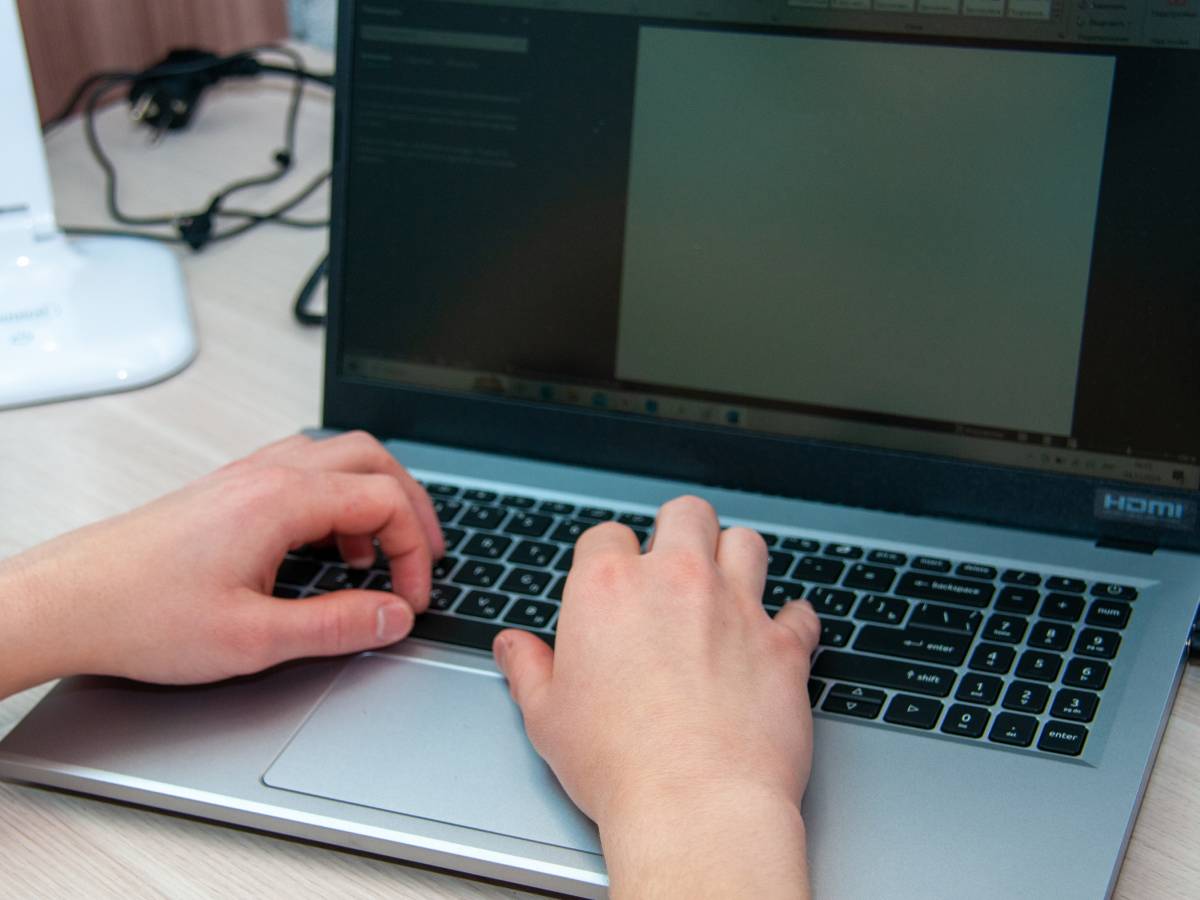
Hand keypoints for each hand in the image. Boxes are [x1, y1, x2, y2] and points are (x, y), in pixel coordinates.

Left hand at [0, 432, 442, 695]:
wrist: (67, 601)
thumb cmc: (141, 613)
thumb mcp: (254, 638)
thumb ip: (337, 625)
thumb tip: (394, 616)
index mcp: (281, 499)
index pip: (386, 500)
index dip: (414, 550)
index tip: (410, 597)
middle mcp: (267, 474)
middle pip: (371, 457)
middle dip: (410, 505)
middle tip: (424, 553)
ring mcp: (245, 477)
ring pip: (337, 457)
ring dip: (371, 497)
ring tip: (374, 556)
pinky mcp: (228, 491)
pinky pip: (303, 472)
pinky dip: (335, 500)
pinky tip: (323, 547)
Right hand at [493, 496, 819, 898]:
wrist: (695, 805)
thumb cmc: (618, 765)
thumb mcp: (548, 718)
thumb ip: (529, 670)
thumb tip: (513, 647)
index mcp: (609, 588)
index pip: (607, 536)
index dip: (608, 557)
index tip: (612, 583)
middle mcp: (676, 581)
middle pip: (686, 514)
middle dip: (679, 531)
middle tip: (674, 564)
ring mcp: (736, 607)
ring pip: (746, 543)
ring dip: (735, 558)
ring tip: (727, 585)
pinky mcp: (783, 644)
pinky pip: (800, 612)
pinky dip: (791, 621)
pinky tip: (779, 634)